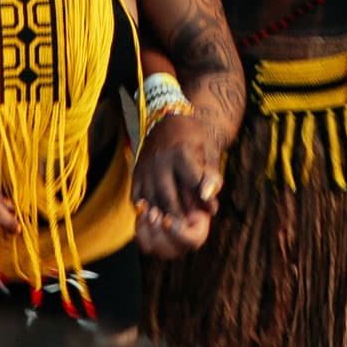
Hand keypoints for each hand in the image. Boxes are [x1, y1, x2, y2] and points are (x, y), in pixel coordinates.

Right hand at [132, 115, 220, 259]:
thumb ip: (211, 176)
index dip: (203, 200)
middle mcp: (159, 159)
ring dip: (162, 215)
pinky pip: (137, 196)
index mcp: (181, 153)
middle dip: (181, 215)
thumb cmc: (195, 138)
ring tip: (174, 227)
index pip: (192, 184)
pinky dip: (145, 209)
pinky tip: (155, 216)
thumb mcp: (208, 152)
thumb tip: (209, 200)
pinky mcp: (136, 171)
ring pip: (151, 199)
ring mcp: (145, 166)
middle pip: (169, 196)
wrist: (169, 118)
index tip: (211, 212)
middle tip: (190, 227)